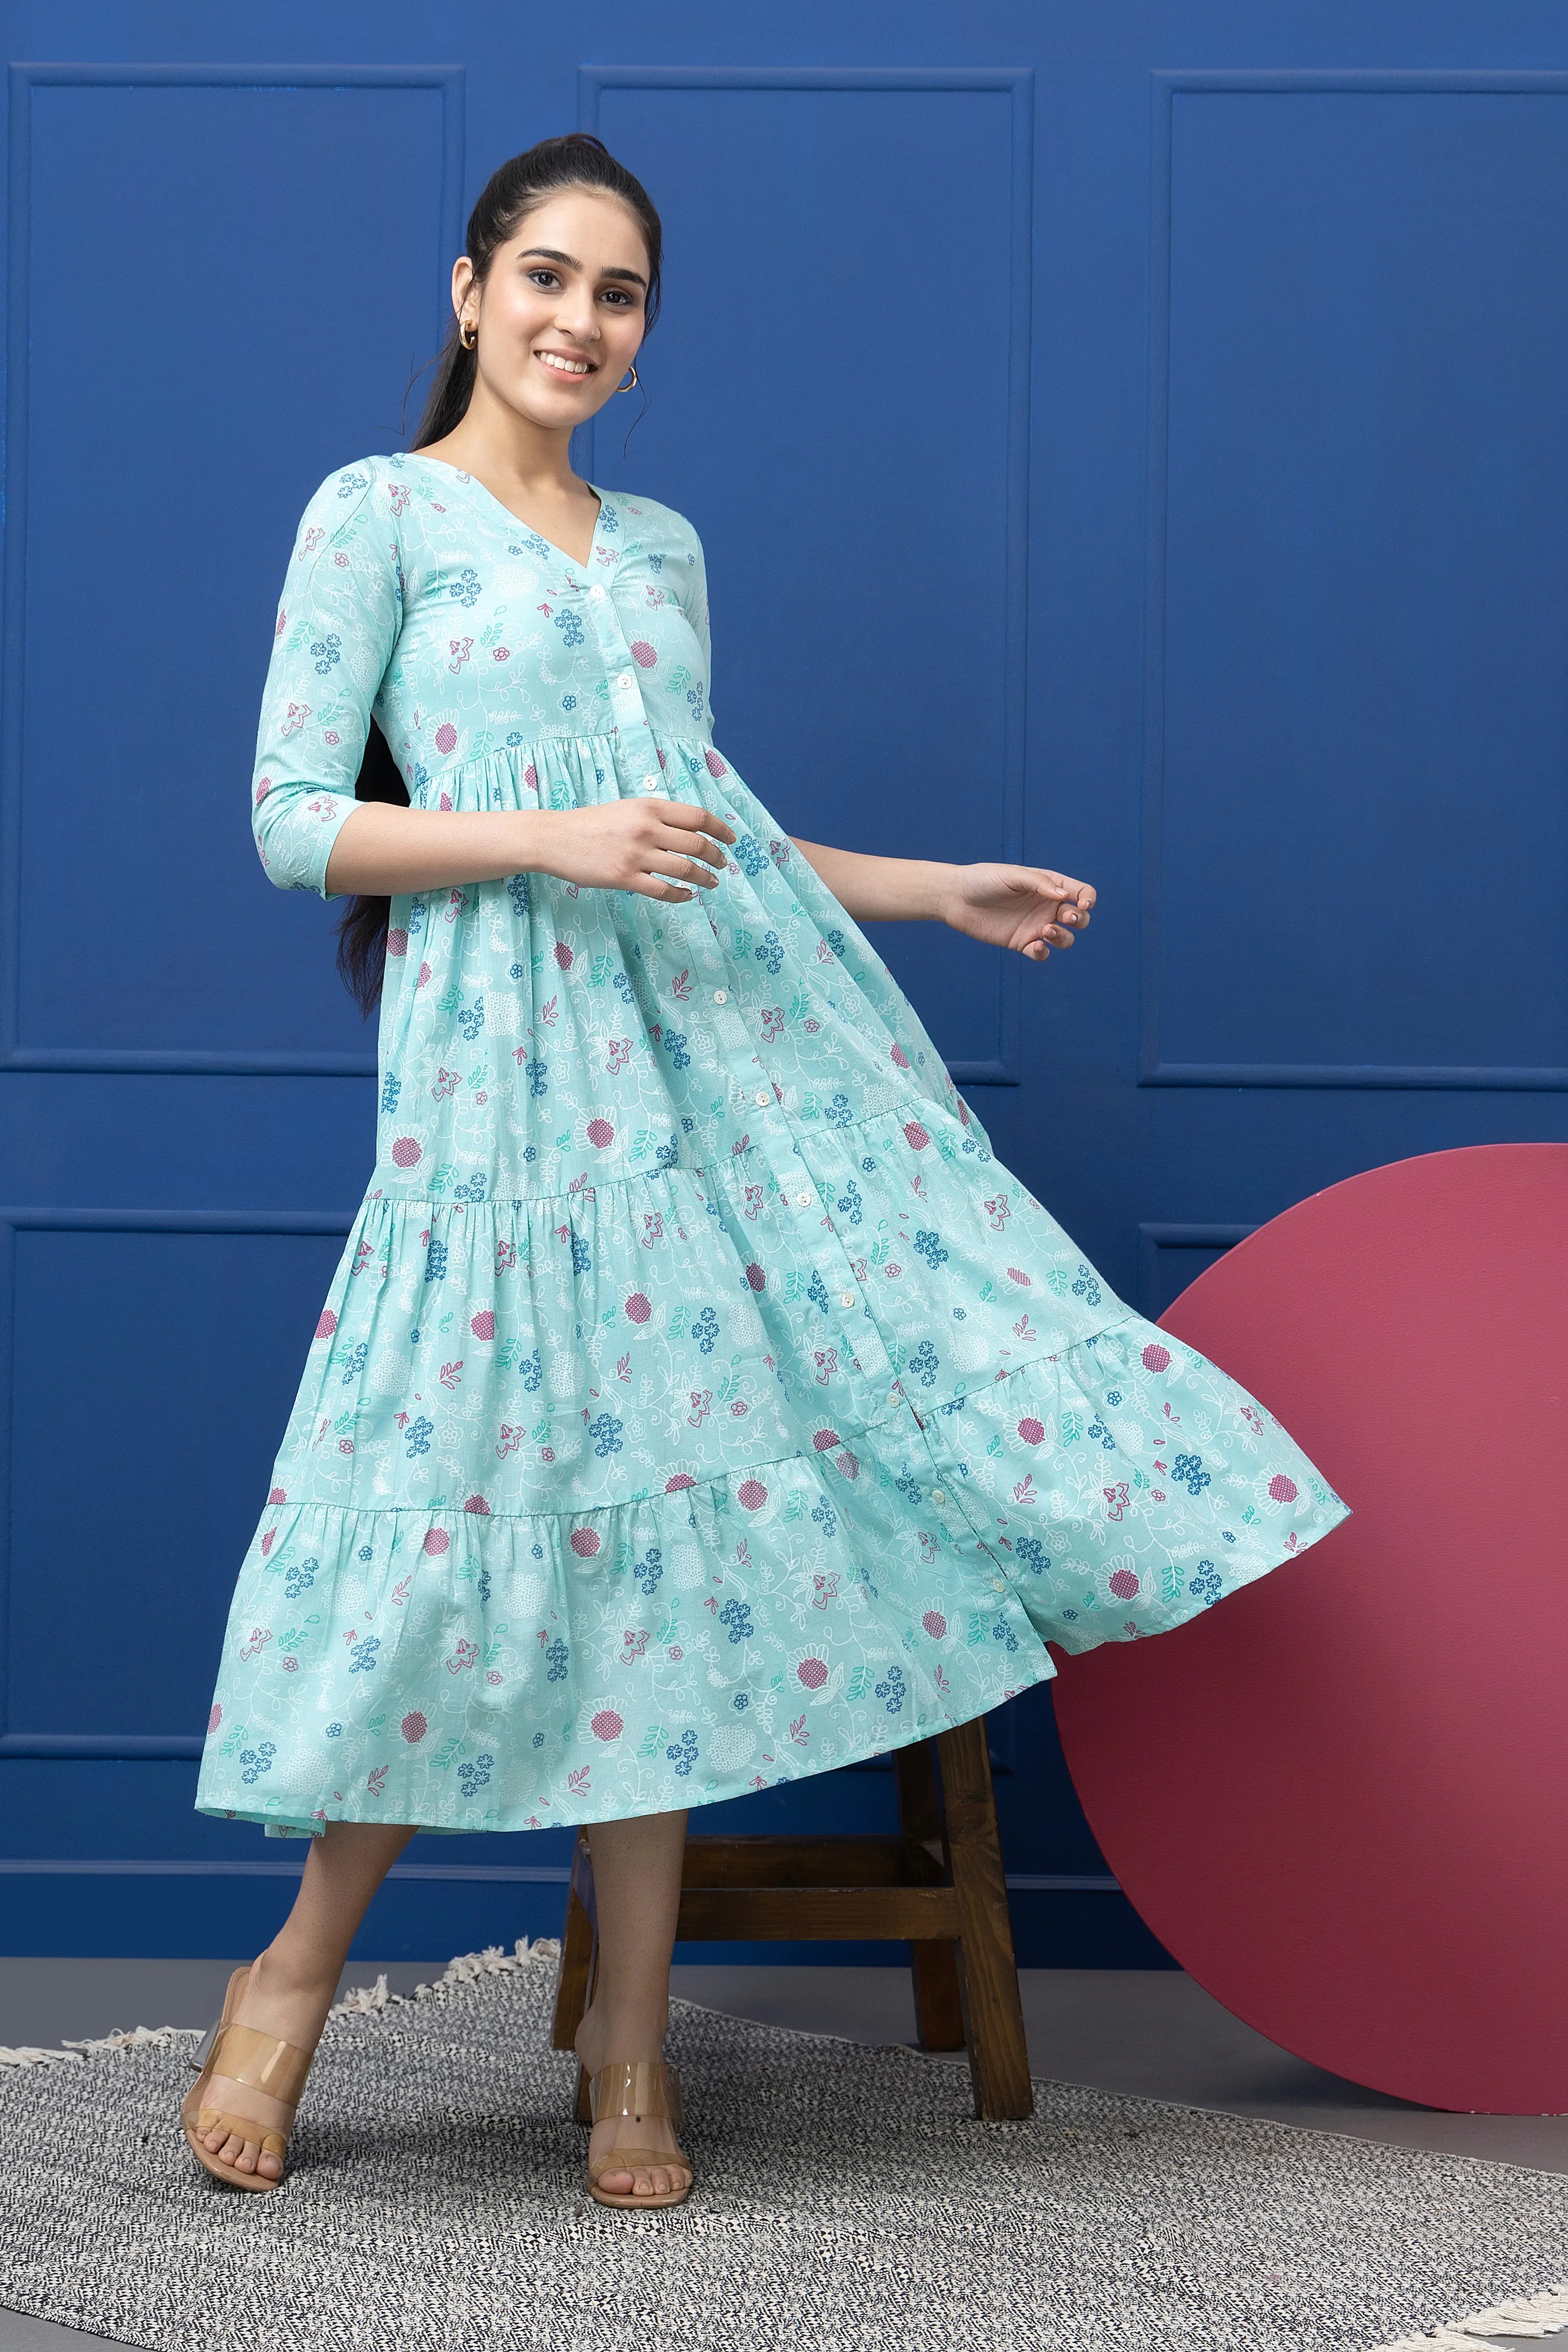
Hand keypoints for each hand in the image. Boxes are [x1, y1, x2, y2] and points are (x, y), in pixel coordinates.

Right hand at [528, 798, 736, 901]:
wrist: (556, 838)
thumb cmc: (592, 824)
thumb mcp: (628, 809)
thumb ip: (656, 817)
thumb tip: (689, 829)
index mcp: (649, 807)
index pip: (697, 817)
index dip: (720, 829)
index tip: (732, 839)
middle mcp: (647, 829)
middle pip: (697, 844)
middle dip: (716, 856)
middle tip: (723, 864)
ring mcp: (636, 855)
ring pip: (684, 869)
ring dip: (704, 878)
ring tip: (712, 882)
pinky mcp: (625, 878)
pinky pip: (663, 890)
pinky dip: (681, 895)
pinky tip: (687, 896)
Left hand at [935, 863, 1095, 959]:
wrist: (955, 897)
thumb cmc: (983, 879)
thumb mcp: (1013, 875)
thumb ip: (1040, 883)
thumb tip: (1064, 896)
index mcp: (1049, 885)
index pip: (1081, 893)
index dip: (1088, 899)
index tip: (1082, 904)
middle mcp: (1046, 906)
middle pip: (1078, 918)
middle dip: (1079, 919)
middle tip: (1065, 917)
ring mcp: (1035, 926)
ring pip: (1064, 939)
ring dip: (1063, 937)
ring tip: (1045, 931)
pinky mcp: (1021, 942)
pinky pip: (1041, 954)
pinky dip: (1043, 953)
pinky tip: (1035, 946)